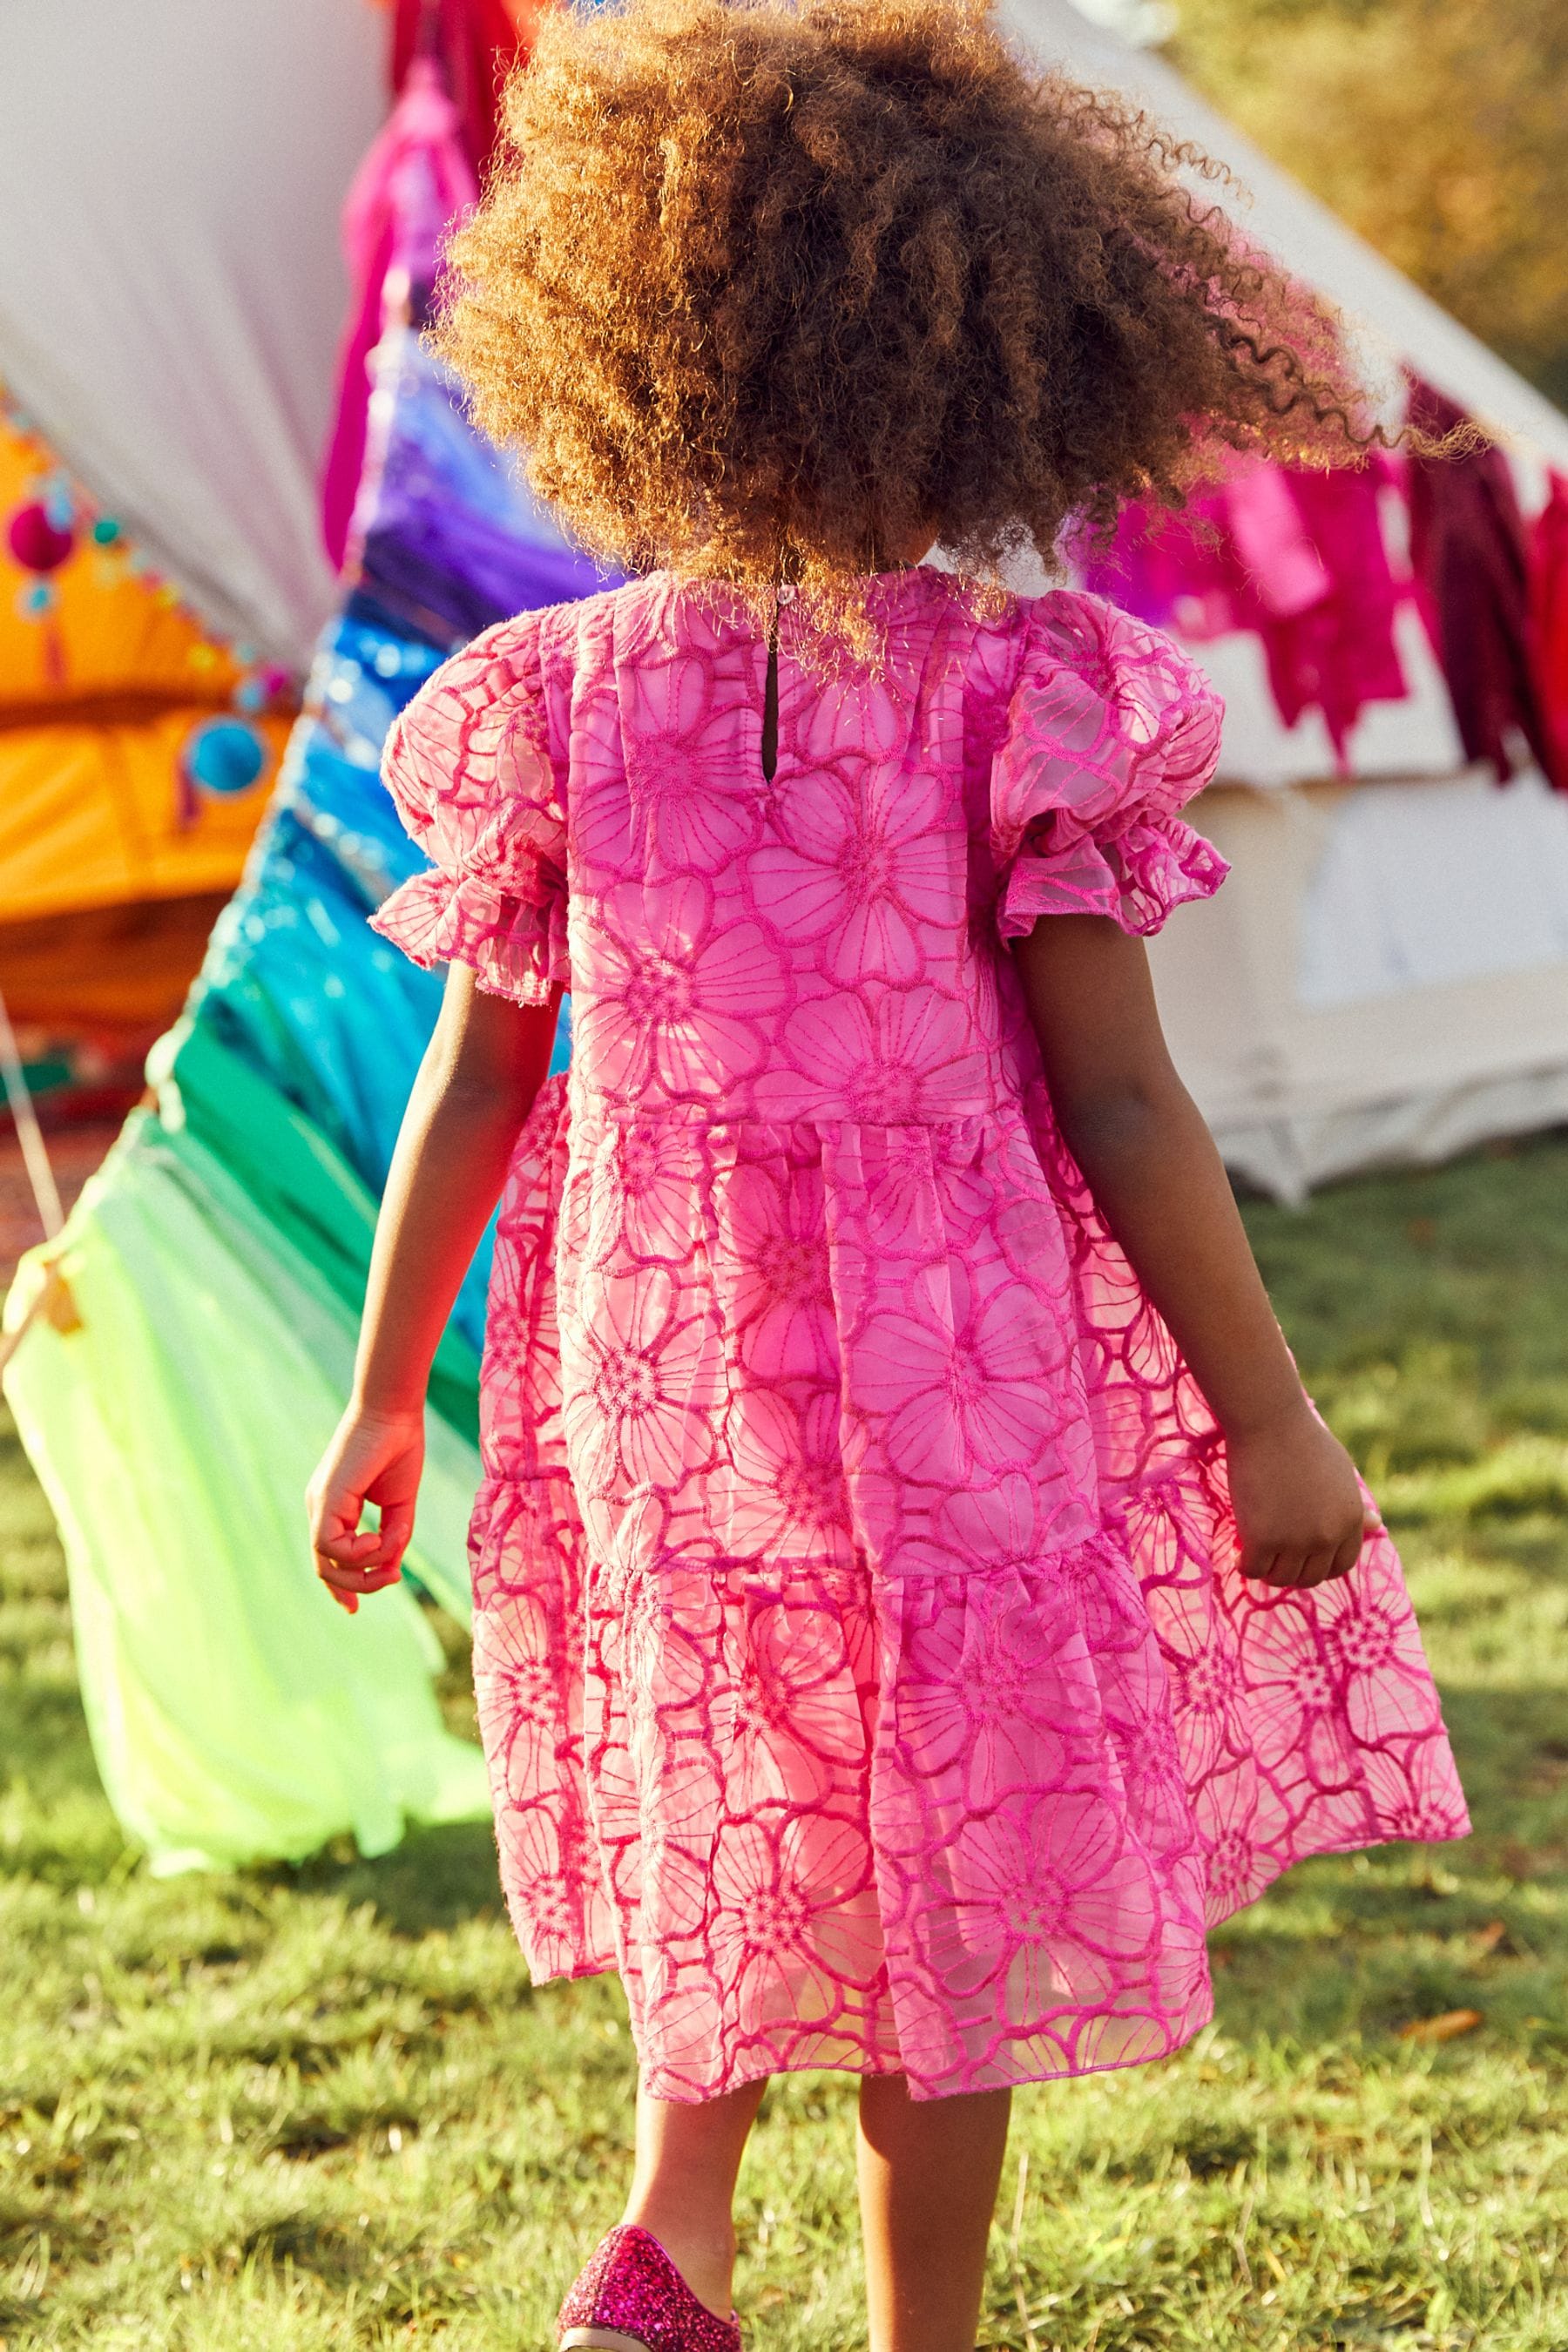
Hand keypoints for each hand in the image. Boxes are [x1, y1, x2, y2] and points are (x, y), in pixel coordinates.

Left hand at [306, 1405, 424, 1613]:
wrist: (395, 1412)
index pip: (327, 1559)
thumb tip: (388, 1568)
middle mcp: (320, 1509)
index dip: (340, 1588)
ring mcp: (319, 1505)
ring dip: (363, 1572)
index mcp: (334, 1508)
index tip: (353, 1609)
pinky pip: (331, 1546)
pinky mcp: (325, 1500)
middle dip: (359, 1585)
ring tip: (391, 1560)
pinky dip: (359, 1552)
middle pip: (325, 1568)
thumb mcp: (399, 1505)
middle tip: (393, 1577)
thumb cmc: (399, 1448)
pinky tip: (380, 1538)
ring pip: (326, 1563)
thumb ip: (393, 1538)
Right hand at [1224, 1399, 1379, 1589]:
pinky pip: (1254, 1570)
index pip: (1342, 1565)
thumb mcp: (1341, 1473)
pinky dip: (1245, 1565)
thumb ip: (1355, 1506)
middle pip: (1310, 1577)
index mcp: (1349, 1520)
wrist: (1270, 1423)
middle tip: (1274, 1556)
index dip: (1321, 1567)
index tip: (1303, 1559)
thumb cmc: (1303, 1439)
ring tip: (1255, 1553)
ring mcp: (1294, 1541)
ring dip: (1269, 1571)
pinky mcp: (1262, 1539)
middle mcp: (1326, 1536)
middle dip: (1293, 1571)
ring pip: (1281, 1578)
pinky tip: (1240, 1551)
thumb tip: (1378, 1526)